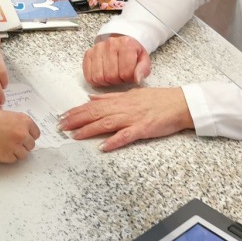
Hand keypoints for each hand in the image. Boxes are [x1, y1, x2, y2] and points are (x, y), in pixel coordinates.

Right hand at [0, 109, 39, 162]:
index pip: (36, 133)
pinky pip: (14, 159)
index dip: (30, 136)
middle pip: (31, 145)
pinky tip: (1, 150)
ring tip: (7, 147)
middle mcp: (23, 134)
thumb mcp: (7, 114)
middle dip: (24, 144)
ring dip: (17, 152)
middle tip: (14, 142)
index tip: (25, 137)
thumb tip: (23, 130)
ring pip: (24, 154)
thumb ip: (18, 122)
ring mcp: (16, 146)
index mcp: (24, 121)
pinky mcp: (8, 156)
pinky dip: (9, 156)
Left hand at [60, 87, 192, 151]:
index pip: (93, 105)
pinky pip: (126, 136)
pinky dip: (114, 141)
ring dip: (88, 130)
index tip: (62, 116)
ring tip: (74, 136)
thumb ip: (111, 97)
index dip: (76, 111)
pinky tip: (103, 146)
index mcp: (120, 99)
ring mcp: (133, 118)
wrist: (181, 103)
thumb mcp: (132, 94)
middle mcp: (124, 107)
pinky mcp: (143, 129)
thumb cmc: (159, 99)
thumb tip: (90, 98)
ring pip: (106, 123)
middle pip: (95, 113)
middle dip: (76, 120)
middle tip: (61, 126)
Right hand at [83, 35, 151, 86]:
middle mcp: (110, 44)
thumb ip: (143, 70)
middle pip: (111, 76)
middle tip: (121, 77)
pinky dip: (96, 81)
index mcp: (126, 44)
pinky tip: (103, 75)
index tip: (130, 76)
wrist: (121, 41)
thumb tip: (137, 79)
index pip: (126, 73)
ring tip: (112, 76)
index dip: (128, 79)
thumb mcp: (143, 59)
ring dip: (106, 82)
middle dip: (117, 81)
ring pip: (98, 78)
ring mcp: (97, 48)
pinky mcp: (88, 54)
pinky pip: (88, 76)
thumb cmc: (132, 53)